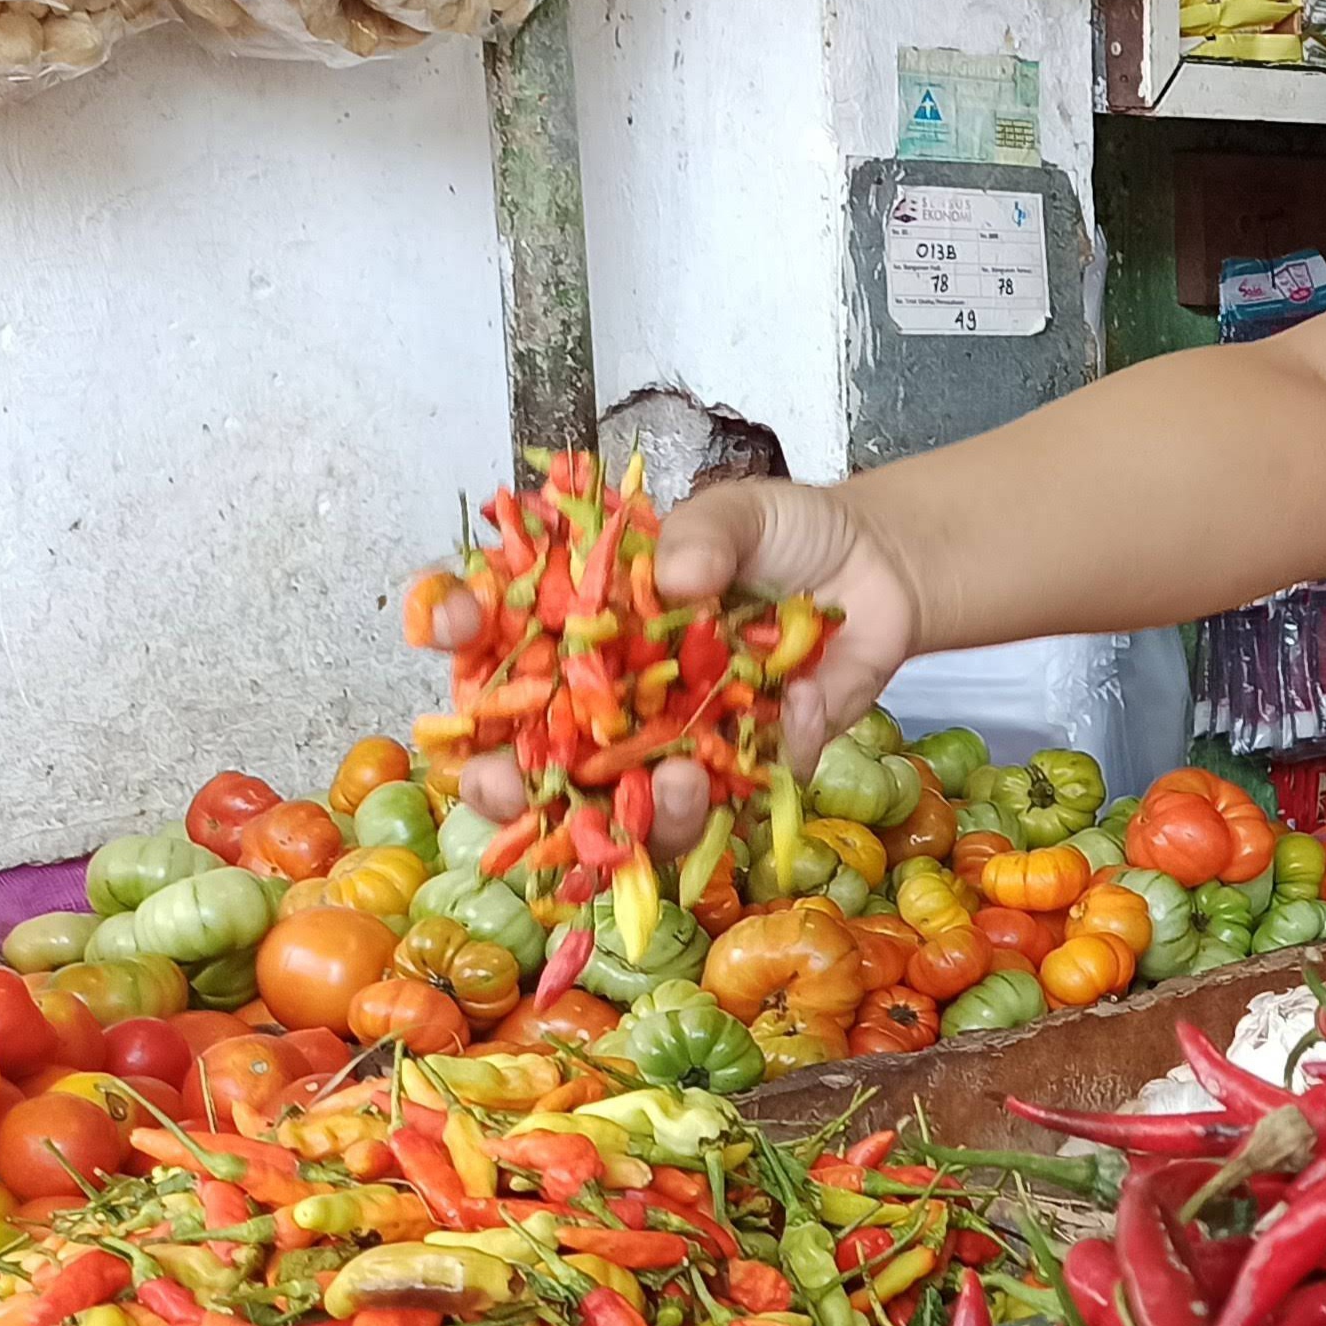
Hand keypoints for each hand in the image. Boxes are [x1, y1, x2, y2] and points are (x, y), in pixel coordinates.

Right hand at [422, 478, 925, 855]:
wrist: (876, 569)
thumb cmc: (784, 534)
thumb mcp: (741, 511)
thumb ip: (705, 534)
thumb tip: (676, 576)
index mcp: (582, 620)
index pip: (493, 631)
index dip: (454, 627)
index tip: (448, 622)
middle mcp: (609, 695)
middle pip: (530, 754)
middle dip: (504, 782)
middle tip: (503, 786)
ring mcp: (669, 743)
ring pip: (622, 808)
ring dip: (632, 814)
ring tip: (674, 784)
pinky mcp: (739, 772)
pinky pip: (725, 803)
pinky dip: (737, 788)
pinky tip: (771, 736)